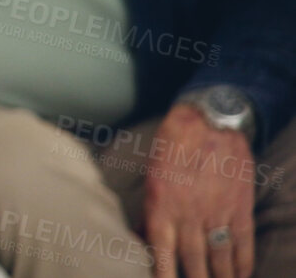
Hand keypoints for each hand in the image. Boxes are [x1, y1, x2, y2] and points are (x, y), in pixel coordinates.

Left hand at [143, 104, 255, 277]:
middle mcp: (189, 215)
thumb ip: (151, 209)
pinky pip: (243, 243)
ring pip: (219, 258)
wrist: (208, 123)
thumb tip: (143, 236)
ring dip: (220, 277)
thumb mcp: (151, 177)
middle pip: (193, 261)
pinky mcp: (240, 208)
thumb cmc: (172, 147)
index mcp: (161, 207)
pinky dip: (243, 263)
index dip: (163, 274)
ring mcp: (217, 213)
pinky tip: (241, 274)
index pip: (161, 252)